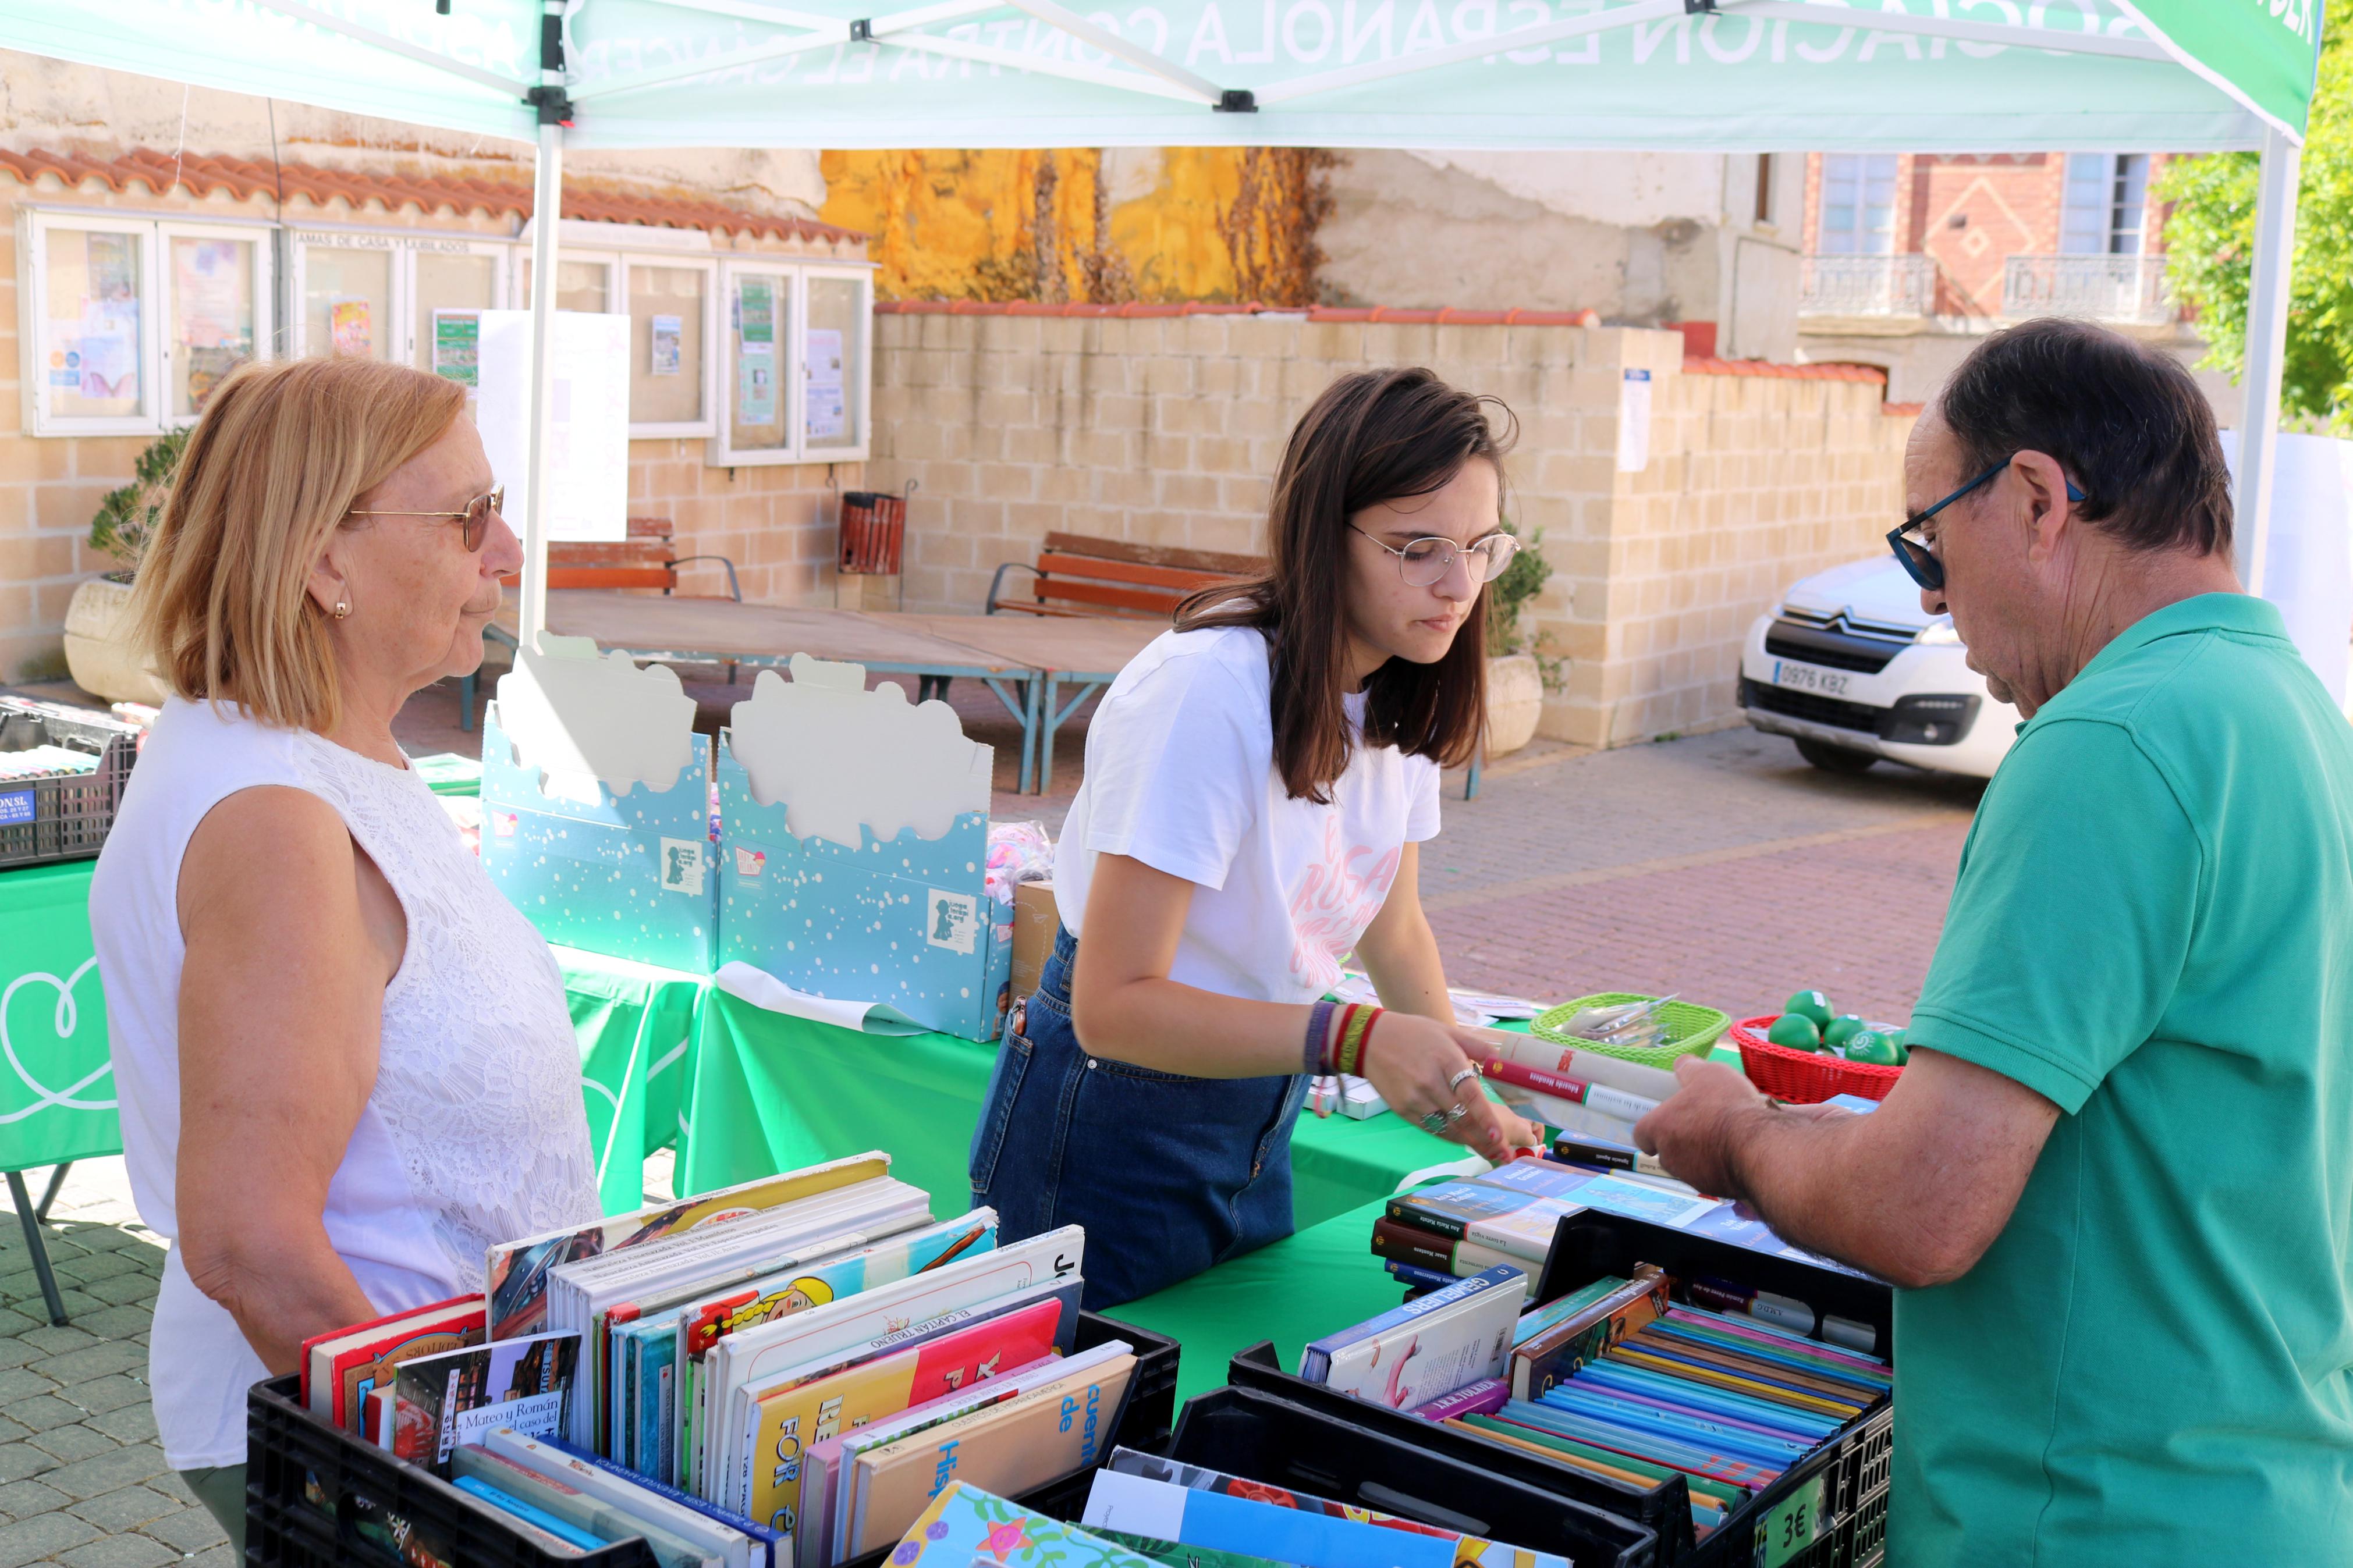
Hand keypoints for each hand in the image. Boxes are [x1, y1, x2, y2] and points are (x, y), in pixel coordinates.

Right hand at [1358, 1014, 1539, 1160]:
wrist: (1369, 1040)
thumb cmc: (1414, 1033)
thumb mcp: (1448, 1031)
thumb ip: (1478, 1047)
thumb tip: (1502, 1062)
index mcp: (1446, 1061)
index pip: (1469, 1095)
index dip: (1485, 1118)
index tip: (1499, 1136)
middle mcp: (1430, 1083)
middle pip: (1461, 1119)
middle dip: (1485, 1140)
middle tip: (1505, 1154)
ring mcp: (1415, 1100)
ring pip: (1448, 1129)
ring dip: (1470, 1142)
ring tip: (1491, 1153)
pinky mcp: (1403, 1110)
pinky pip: (1431, 1129)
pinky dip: (1450, 1136)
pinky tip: (1464, 1140)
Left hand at [1631, 1056, 1771, 1197]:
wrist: (1758, 1147)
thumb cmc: (1726, 1107)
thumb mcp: (1708, 1074)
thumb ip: (1690, 1069)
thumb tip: (1681, 1064)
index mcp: (1659, 1128)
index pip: (1642, 1133)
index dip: (1654, 1127)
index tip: (1668, 1122)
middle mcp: (1669, 1157)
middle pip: (1668, 1150)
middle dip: (1683, 1140)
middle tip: (1705, 1124)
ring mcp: (1692, 1177)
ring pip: (1691, 1165)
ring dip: (1704, 1153)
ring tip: (1728, 1136)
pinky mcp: (1716, 1190)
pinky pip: (1715, 1176)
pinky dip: (1723, 1166)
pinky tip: (1741, 1151)